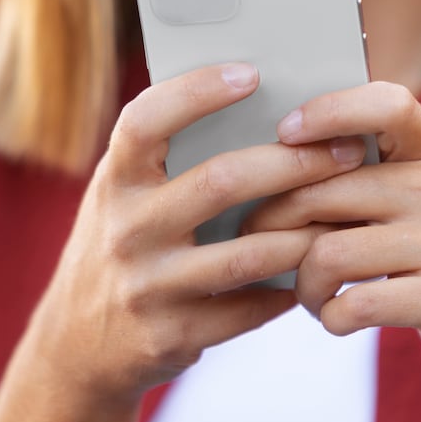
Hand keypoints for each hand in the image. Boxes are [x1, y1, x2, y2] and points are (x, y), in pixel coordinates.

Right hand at [37, 61, 367, 404]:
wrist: (76, 347)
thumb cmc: (121, 245)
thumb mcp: (123, 196)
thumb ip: (166, 158)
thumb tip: (257, 104)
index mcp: (115, 180)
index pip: (146, 121)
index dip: (196, 92)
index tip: (251, 73)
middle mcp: (126, 229)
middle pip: (221, 181)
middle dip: (293, 163)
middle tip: (344, 150)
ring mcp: (148, 286)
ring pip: (248, 253)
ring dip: (306, 233)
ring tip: (344, 214)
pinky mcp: (173, 335)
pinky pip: (250, 308)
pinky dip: (288, 288)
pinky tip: (314, 270)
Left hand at [242, 80, 420, 408]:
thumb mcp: (411, 206)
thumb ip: (358, 178)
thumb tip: (262, 162)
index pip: (388, 104)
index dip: (331, 110)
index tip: (286, 132)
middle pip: (325, 191)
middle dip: (274, 225)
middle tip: (261, 247)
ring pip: (329, 253)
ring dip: (303, 284)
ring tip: (310, 294)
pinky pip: (355, 302)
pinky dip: (330, 317)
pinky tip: (337, 317)